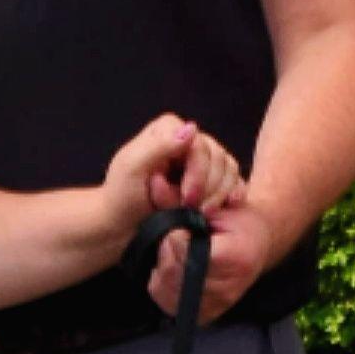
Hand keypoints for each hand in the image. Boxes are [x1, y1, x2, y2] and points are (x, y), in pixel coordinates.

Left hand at [87, 116, 246, 311]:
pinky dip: (232, 193)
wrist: (123, 225)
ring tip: (201, 213)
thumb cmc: (121, 196)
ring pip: (229, 169)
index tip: (187, 198)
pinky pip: (233, 179)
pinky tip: (229, 205)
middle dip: (207, 188)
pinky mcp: (210, 177)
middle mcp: (187, 138)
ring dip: (217, 195)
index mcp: (168, 129)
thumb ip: (158, 146)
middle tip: (191, 210)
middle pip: (218, 158)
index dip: (198, 173)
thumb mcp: (132, 168)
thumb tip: (192, 128)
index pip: (199, 144)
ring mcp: (201, 158)